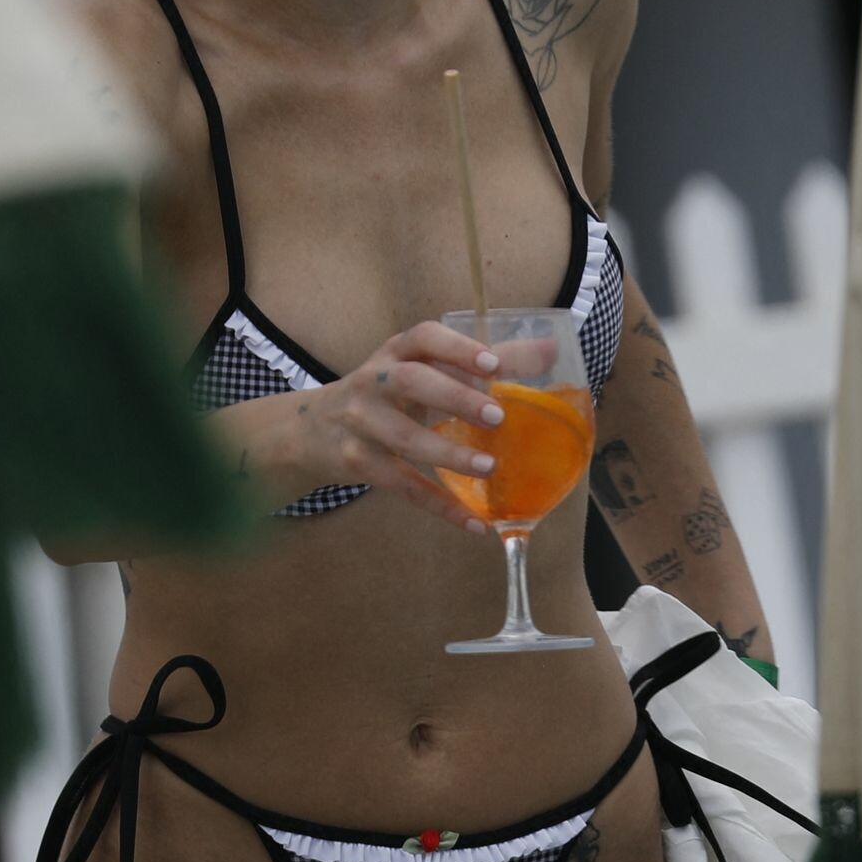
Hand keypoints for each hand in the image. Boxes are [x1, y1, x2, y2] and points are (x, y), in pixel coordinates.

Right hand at [293, 322, 505, 530]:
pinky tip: (474, 523)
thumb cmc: (384, 394)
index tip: (492, 364)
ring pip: (404, 438)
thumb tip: (551, 350)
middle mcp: (372, 382)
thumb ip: (479, 363)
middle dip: (454, 396)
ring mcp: (361, 424)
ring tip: (489, 468)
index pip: (422, 338)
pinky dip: (439, 506)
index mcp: (394, 353)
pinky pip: (401, 486)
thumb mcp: (419, 370)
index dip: (456, 348)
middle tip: (496, 416)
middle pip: (410, 383)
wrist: (310, 430)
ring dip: (448, 455)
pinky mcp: (357, 463)